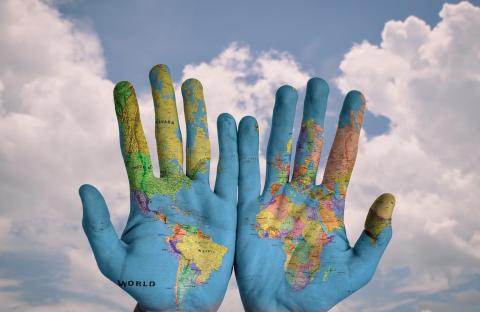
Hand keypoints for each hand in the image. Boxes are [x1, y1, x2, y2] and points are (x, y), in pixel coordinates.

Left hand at [79, 65, 237, 310]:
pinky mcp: (224, 209)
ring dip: (198, 116)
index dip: (129, 118)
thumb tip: (84, 186)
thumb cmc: (145, 286)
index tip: (123, 86)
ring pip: (199, 147)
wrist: (181, 305)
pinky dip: (232, 147)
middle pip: (169, 138)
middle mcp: (173, 189)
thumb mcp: (112, 260)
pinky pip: (229, 173)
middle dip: (165, 105)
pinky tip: (233, 121)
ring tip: (194, 84)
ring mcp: (200, 196)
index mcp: (145, 197)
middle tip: (161, 71)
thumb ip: (97, 225)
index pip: (135, 148)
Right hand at [235, 78, 394, 310]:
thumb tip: (391, 196)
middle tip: (316, 82)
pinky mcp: (248, 210)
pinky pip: (244, 174)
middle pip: (308, 145)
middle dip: (313, 114)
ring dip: (280, 122)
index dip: (348, 127)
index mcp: (329, 204)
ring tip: (285, 90)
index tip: (355, 96)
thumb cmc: (321, 291)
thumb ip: (376, 235)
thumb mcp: (358, 268)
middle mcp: (301, 194)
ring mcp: (274, 199)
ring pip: (277, 151)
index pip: (341, 157)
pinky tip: (239, 123)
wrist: (283, 310)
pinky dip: (241, 149)